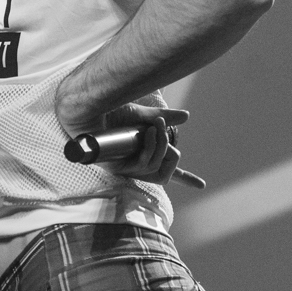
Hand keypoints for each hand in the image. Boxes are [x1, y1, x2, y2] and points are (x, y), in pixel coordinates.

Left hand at [66, 103, 189, 185]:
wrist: (90, 105)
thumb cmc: (110, 109)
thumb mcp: (141, 114)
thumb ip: (163, 117)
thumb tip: (187, 117)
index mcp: (141, 152)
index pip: (164, 169)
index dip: (184, 178)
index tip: (201, 185)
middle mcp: (134, 162)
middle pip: (165, 172)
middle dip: (169, 151)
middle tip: (159, 129)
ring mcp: (124, 166)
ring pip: (155, 167)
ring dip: (160, 145)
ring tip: (153, 126)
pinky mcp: (114, 166)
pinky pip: (142, 165)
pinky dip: (150, 149)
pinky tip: (147, 134)